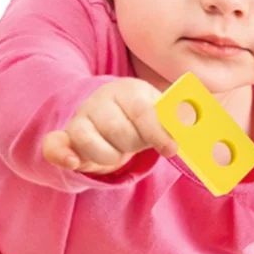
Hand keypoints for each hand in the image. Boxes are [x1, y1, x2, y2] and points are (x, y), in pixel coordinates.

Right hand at [42, 78, 178, 175]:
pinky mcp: (65, 136)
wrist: (113, 113)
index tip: (171, 150)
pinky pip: (55, 145)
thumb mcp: (162, 113)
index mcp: (130, 90)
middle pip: (119, 131)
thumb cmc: (142, 119)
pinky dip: (62, 154)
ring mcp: (81, 117)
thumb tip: (197, 128)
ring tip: (117, 152)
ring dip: (109, 157)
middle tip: (136, 143)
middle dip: (132, 145)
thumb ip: (177, 120)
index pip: (143, 112)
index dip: (158, 133)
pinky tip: (74, 162)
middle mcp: (102, 100)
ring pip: (90, 142)